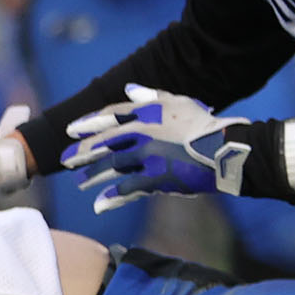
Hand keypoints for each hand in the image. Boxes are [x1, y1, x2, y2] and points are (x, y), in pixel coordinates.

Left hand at [62, 83, 248, 208]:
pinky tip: (99, 204)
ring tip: (80, 182)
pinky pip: (127, 187)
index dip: (89, 123)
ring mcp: (148, 155)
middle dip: (82, 152)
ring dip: (93, 174)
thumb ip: (152, 97)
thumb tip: (129, 90)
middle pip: (104, 142)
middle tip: (65, 160)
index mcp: (148, 112)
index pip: (111, 116)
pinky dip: (112, 197)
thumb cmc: (205, 125)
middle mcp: (144, 131)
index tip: (72, 131)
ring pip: (112, 165)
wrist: (228, 150)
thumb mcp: (180, 102)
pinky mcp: (156, 177)